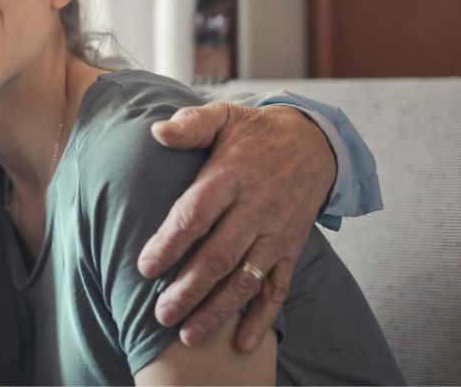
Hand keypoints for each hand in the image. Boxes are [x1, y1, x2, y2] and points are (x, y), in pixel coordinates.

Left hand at [137, 103, 335, 352]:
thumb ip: (191, 124)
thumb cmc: (254, 133)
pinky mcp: (292, 248)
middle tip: (161, 314)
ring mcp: (277, 232)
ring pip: (246, 279)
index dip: (170, 243)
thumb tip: (157, 132)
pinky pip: (278, 287)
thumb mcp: (224, 117)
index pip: (197, 215)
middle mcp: (256, 208)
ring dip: (219, 311)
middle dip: (189, 289)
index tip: (145, 268)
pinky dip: (262, 317)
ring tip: (189, 336)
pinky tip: (243, 344)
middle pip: (219, 255)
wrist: (314, 143)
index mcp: (232, 176)